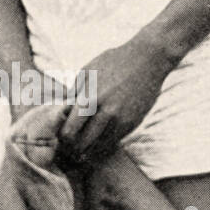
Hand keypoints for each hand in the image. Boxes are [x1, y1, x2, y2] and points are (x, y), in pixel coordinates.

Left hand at [58, 35, 173, 163]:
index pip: (70, 130)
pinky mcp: (133, 123)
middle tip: (70, 148)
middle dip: (74, 147)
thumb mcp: (87, 72)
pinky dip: (105, 143)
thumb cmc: (114, 62)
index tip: (62, 138)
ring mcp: (121, 119)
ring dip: (90, 149)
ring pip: (100, 146)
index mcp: (89, 98)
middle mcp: (105, 111)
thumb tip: (61, 111)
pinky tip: (99, 140)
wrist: (148, 59)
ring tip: (83, 149)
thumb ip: (73, 93)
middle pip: (83, 143)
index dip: (63, 138)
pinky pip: (115, 140)